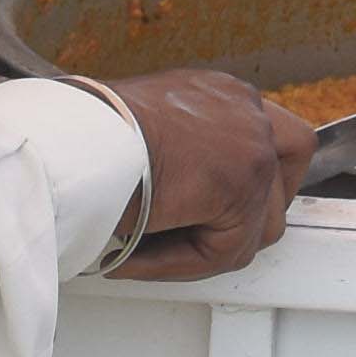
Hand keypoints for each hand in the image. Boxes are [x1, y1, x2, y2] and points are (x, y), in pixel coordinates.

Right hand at [99, 69, 302, 277]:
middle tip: (206, 235)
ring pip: (257, 221)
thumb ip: (178, 155)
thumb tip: (183, 200)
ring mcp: (250, 143)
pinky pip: (227, 249)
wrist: (67, 141)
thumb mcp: (138, 135)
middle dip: (255, 208)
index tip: (222, 207)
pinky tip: (135, 255)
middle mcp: (243, 107)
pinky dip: (182, 264)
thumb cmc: (82, 138)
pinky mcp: (241, 183)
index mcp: (217, 92)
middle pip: (288, 165)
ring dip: (207, 246)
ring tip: (151, 247)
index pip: (268, 131)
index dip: (258, 176)